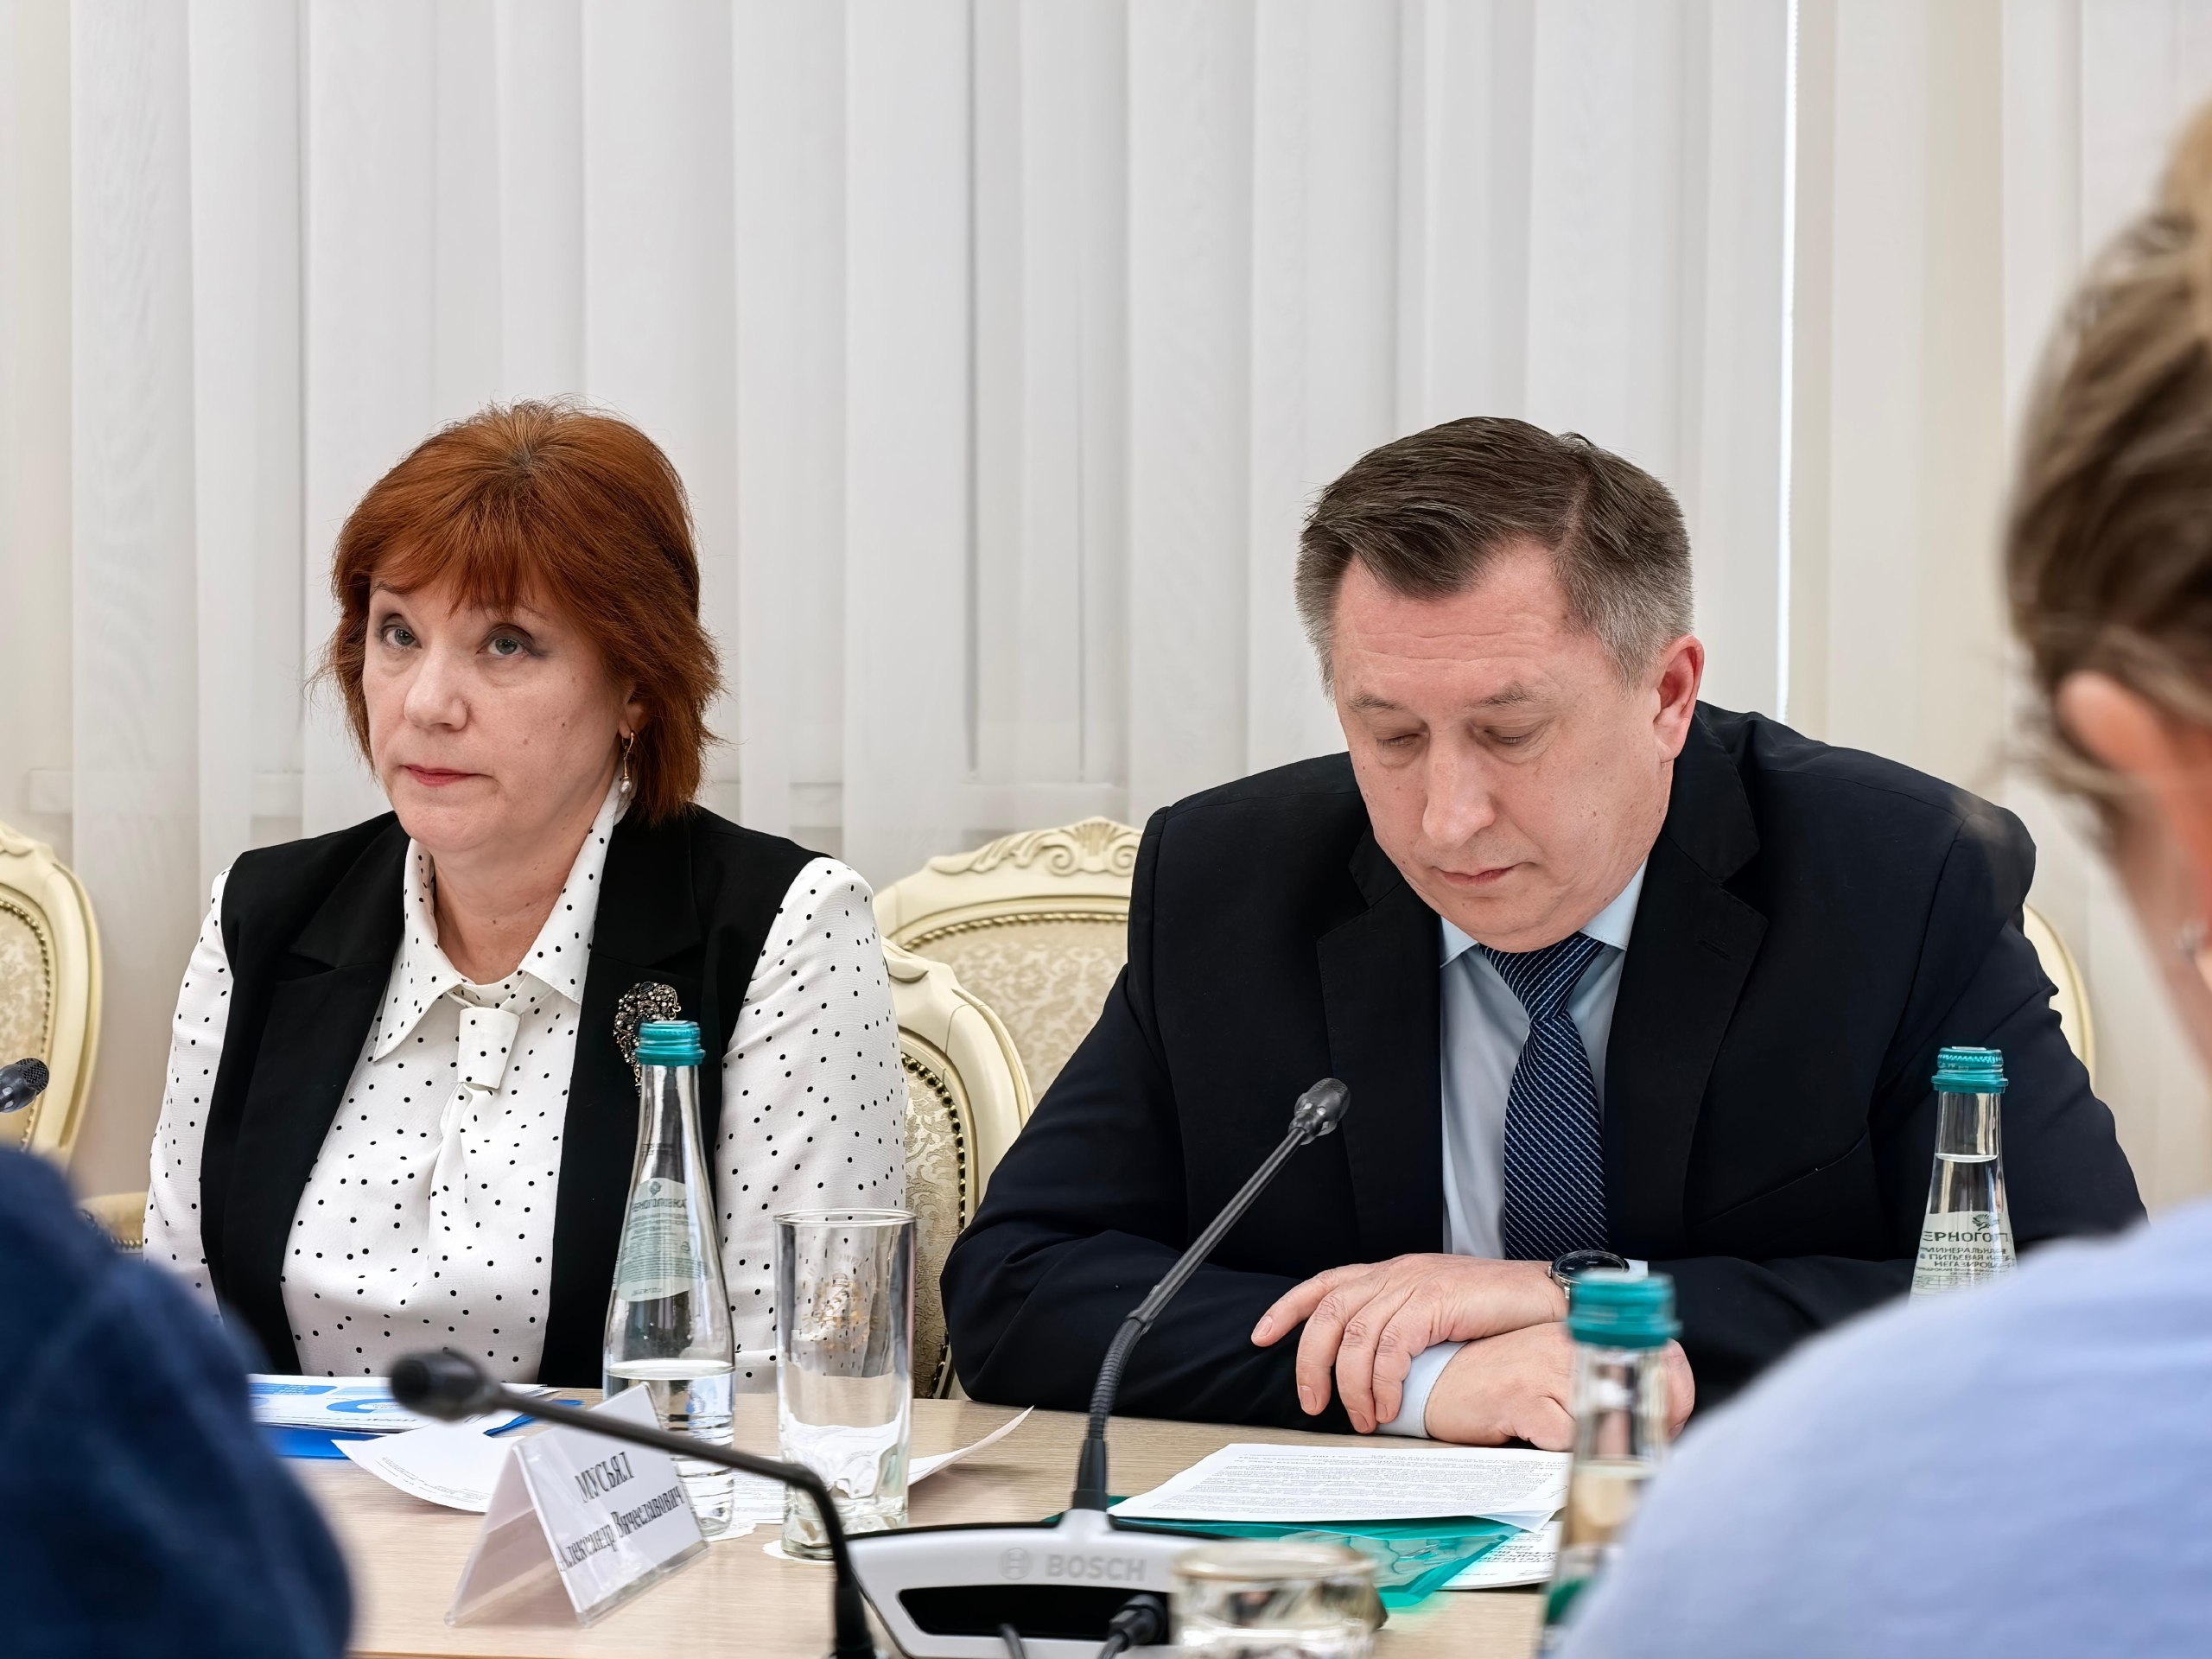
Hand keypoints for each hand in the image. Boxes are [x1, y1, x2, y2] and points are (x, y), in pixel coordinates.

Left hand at [1250, 1254, 1567, 1431]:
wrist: (1545, 1298)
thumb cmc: (1498, 1311)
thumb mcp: (1438, 1310)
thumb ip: (1403, 1326)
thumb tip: (1373, 1369)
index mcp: (1391, 1273)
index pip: (1324, 1284)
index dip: (1287, 1308)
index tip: (1260, 1336)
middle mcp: (1395, 1273)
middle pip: (1328, 1314)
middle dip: (1310, 1363)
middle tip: (1313, 1404)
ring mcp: (1413, 1285)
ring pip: (1355, 1336)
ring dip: (1352, 1386)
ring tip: (1363, 1418)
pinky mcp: (1434, 1302)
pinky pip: (1391, 1347)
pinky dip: (1384, 1382)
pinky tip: (1390, 1407)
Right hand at [1421, 1324, 1695, 1448]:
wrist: (1437, 1386)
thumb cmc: (1498, 1387)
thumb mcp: (1556, 1373)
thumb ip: (1602, 1382)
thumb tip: (1660, 1416)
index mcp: (1582, 1333)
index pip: (1660, 1354)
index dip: (1677, 1397)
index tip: (1673, 1425)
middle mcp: (1569, 1344)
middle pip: (1643, 1393)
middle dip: (1648, 1433)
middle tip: (1635, 1452)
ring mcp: (1546, 1369)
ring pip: (1607, 1425)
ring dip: (1598, 1449)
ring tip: (1566, 1446)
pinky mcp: (1524, 1398)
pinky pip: (1567, 1443)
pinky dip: (1560, 1457)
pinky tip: (1536, 1445)